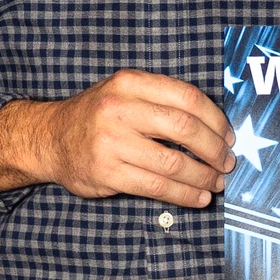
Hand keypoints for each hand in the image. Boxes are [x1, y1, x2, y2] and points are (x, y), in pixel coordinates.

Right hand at [0, 69, 234, 208]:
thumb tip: (215, 127)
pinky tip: (198, 197)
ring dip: (203, 176)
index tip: (229, 136)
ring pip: (173, 163)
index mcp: (131, 83)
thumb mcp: (125, 92)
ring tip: (216, 182)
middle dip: (214, 149)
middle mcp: (120, 108)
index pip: (187, 97)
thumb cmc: (98, 116)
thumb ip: (162, 101)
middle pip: (185, 129)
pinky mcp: (108, 173)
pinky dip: (184, 194)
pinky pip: (156, 187)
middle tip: (227, 162)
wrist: (51, 138)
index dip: (216, 120)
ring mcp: (112, 142)